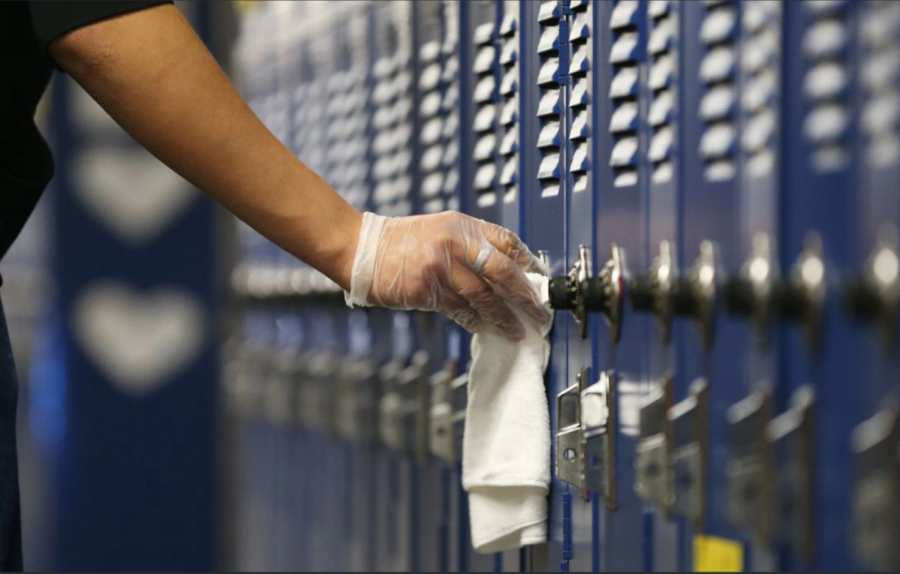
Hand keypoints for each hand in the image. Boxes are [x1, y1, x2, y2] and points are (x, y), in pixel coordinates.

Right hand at [345, 211, 550, 339]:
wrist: (361, 249)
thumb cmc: (401, 243)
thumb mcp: (441, 231)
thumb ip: (471, 247)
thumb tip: (505, 274)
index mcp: (463, 225)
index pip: (508, 242)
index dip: (530, 263)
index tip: (542, 281)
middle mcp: (455, 242)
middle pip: (504, 271)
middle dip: (527, 296)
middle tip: (541, 313)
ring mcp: (440, 266)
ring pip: (484, 296)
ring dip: (504, 317)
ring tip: (518, 330)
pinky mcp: (426, 289)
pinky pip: (460, 310)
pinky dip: (476, 321)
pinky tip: (486, 329)